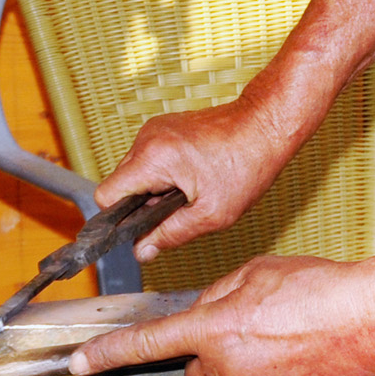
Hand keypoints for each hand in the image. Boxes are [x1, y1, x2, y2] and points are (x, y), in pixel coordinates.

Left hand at [67, 254, 374, 375]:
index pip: (149, 343)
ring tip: (286, 337)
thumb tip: (203, 312)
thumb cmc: (320, 288)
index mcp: (217, 327)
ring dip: (245, 366)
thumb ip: (219, 294)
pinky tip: (303, 353)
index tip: (76, 365)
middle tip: (240, 335)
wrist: (373, 317)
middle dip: (206, 362)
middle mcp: (230, 368)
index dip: (107, 355)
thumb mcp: (258, 273)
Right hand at [92, 100, 292, 261]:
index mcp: (153, 158)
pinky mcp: (166, 128)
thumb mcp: (211, 213)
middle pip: (121, 184)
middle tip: (180, 208)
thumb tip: (142, 251)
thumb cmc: (248, 163)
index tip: (142, 227)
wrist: (267, 124)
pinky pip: (151, 159)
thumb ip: (170, 234)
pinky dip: (165, 174)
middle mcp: (148, 138)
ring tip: (192, 191)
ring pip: (136, 172)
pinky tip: (194, 178)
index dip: (120, 218)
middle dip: (143, 204)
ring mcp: (156, 130)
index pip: (107, 195)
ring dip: (156, 189)